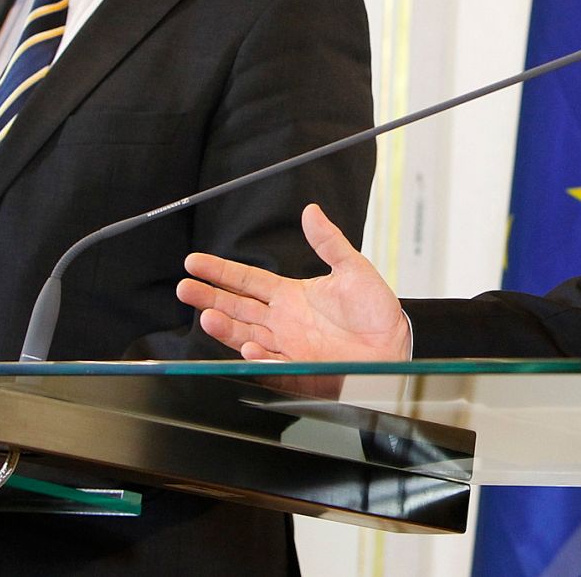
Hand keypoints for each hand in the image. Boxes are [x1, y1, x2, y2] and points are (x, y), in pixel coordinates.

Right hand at [177, 203, 409, 363]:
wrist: (396, 342)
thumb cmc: (376, 310)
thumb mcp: (353, 268)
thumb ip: (329, 242)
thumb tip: (311, 211)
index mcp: (291, 295)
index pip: (247, 281)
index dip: (221, 271)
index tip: (194, 262)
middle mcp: (284, 321)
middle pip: (237, 308)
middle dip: (209, 298)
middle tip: (184, 288)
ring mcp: (289, 345)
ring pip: (247, 335)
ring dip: (226, 328)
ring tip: (206, 317)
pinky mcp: (301, 367)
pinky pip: (275, 364)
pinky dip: (260, 357)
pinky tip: (249, 347)